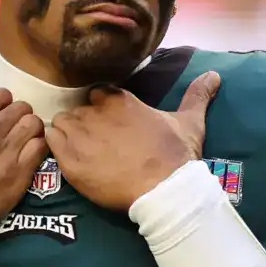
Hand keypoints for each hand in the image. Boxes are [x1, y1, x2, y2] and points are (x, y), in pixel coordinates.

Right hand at [0, 74, 48, 237]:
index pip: (3, 94)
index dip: (2, 102)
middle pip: (23, 109)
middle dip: (19, 115)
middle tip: (12, 128)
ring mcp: (9, 154)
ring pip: (36, 127)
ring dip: (32, 130)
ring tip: (24, 141)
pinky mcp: (18, 178)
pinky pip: (41, 152)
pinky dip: (38, 150)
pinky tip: (28, 158)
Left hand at [46, 71, 219, 211]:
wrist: (164, 191)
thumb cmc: (176, 155)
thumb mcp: (189, 122)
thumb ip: (196, 96)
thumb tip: (215, 75)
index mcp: (120, 100)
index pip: (98, 94)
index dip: (101, 108)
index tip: (109, 123)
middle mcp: (95, 112)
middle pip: (78, 109)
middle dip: (85, 122)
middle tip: (96, 141)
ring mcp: (79, 135)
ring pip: (62, 122)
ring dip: (68, 132)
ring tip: (81, 149)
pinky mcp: (68, 159)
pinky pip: (50, 141)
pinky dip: (56, 146)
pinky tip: (68, 156)